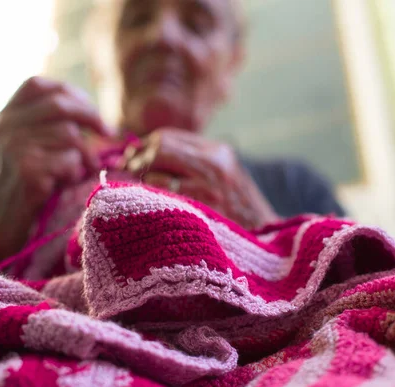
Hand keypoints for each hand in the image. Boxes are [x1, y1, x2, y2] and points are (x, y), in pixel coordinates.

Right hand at [0, 77, 113, 262]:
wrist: (2, 224)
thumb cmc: (27, 183)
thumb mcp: (28, 146)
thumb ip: (48, 125)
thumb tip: (95, 114)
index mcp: (5, 116)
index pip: (37, 85)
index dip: (69, 93)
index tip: (91, 111)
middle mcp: (5, 127)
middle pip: (59, 105)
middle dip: (91, 117)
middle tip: (108, 134)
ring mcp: (13, 148)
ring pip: (69, 134)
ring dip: (86, 154)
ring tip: (83, 169)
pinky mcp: (27, 171)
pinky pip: (69, 160)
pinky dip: (75, 172)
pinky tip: (65, 182)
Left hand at [123, 129, 277, 228]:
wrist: (266, 241)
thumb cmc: (238, 214)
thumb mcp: (224, 179)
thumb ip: (193, 164)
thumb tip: (145, 156)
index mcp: (218, 151)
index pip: (168, 136)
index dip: (144, 147)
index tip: (133, 160)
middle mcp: (214, 161)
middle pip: (159, 146)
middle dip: (138, 160)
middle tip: (128, 174)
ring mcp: (208, 183)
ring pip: (156, 168)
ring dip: (141, 180)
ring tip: (140, 193)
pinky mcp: (201, 204)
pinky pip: (160, 192)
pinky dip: (148, 196)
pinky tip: (150, 206)